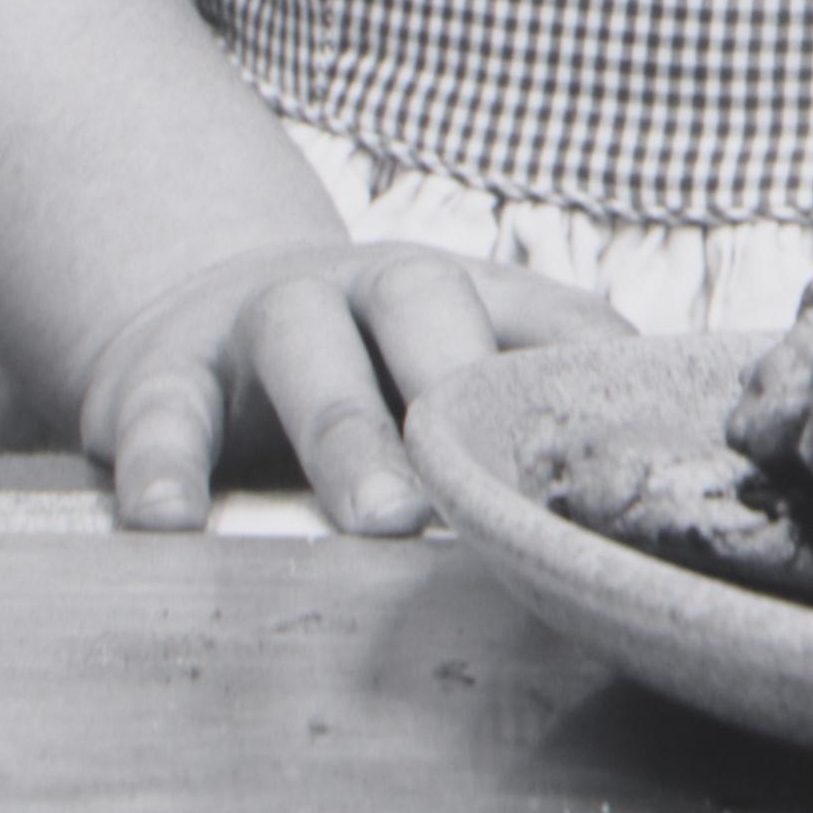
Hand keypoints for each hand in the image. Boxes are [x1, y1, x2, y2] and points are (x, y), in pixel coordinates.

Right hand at [77, 238, 625, 534]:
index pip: (543, 318)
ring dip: (348, 433)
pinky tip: (170, 524)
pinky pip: (164, 415)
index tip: (632, 453)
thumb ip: (530, 423)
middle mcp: (367, 288)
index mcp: (460, 295)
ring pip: (308, 351)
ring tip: (385, 521)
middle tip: (497, 487)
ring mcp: (263, 320)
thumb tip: (649, 516)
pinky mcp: (162, 375)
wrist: (193, 314)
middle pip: (423, 304)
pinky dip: (164, 466)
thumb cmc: (362, 376)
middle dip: (461, 385)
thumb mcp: (445, 374)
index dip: (589, 372)